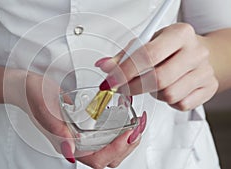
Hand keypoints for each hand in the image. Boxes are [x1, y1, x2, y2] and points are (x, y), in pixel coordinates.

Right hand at [6, 70, 146, 166]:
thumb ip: (56, 129)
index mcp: (66, 144)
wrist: (28, 88)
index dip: (116, 149)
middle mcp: (75, 144)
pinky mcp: (84, 127)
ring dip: (126, 140)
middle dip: (127, 145)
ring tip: (136, 124)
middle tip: (138, 127)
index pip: (97, 159)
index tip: (129, 132)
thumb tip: (69, 152)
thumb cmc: (34, 96)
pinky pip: (106, 135)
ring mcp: (80, 136)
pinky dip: (120, 129)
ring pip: (109, 149)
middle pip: (108, 158)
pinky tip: (125, 118)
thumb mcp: (44, 108)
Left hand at [96, 23, 218, 110]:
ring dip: (154, 94)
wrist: (199, 53)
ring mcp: (204, 71)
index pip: (148, 55)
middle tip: (122, 88)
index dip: (125, 71)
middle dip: (134, 87)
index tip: (111, 80)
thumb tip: (105, 66)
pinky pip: (181, 104)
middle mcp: (195, 52)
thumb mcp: (148, 42)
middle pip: (159, 79)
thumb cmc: (170, 47)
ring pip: (169, 95)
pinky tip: (168, 89)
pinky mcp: (209, 88)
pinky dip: (169, 101)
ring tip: (153, 84)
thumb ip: (125, 56)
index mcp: (179, 34)